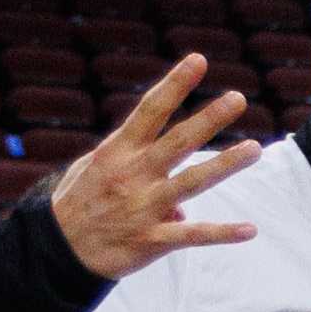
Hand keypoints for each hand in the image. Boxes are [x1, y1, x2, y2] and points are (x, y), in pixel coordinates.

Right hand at [51, 56, 266, 281]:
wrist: (55, 251)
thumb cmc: (77, 203)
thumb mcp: (93, 171)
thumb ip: (134, 166)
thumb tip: (175, 188)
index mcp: (119, 151)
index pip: (151, 110)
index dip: (175, 84)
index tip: (198, 60)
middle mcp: (134, 174)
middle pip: (178, 141)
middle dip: (209, 119)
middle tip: (238, 98)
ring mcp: (143, 207)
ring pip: (192, 182)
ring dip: (225, 164)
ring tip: (255, 149)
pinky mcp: (151, 240)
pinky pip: (192, 236)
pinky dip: (222, 233)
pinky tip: (250, 230)